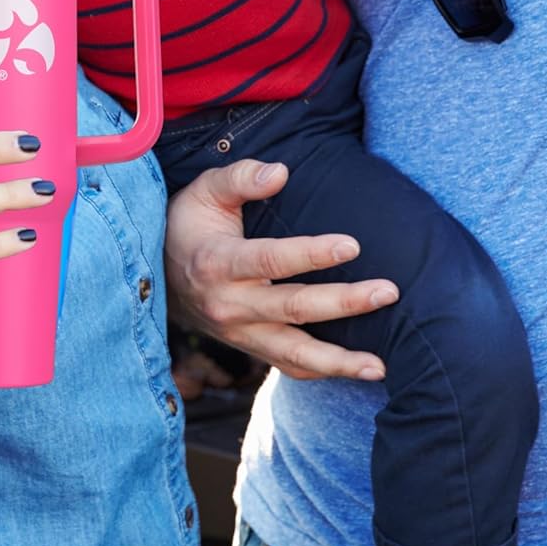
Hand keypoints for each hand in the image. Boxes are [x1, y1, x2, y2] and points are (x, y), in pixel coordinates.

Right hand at [164, 157, 397, 381]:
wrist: (157, 272)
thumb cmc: (190, 222)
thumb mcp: (206, 190)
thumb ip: (241, 177)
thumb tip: (280, 172)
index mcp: (217, 262)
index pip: (271, 260)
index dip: (312, 254)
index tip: (353, 245)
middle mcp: (229, 304)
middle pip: (294, 308)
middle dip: (345, 302)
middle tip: (389, 291)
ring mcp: (239, 333)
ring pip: (294, 352)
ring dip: (340, 361)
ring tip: (381, 364)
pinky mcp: (249, 347)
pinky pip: (289, 366)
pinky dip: (323, 372)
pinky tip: (358, 372)